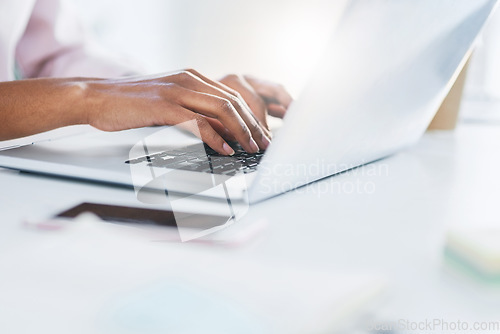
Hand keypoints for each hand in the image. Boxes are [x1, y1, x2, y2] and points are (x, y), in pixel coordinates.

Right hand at [85, 70, 290, 154]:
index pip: (232, 96)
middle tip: (264, 145)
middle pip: (233, 102)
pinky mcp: (164, 106)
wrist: (97, 97)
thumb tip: (221, 132)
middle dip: (253, 126)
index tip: (261, 135)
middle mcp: (189, 80)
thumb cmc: (132, 103)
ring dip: (241, 132)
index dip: (251, 117)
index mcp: (192, 77)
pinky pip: (198, 121)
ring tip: (251, 149)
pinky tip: (224, 149)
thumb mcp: (169, 103)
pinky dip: (215, 137)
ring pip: (221, 109)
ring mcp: (177, 91)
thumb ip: (194, 112)